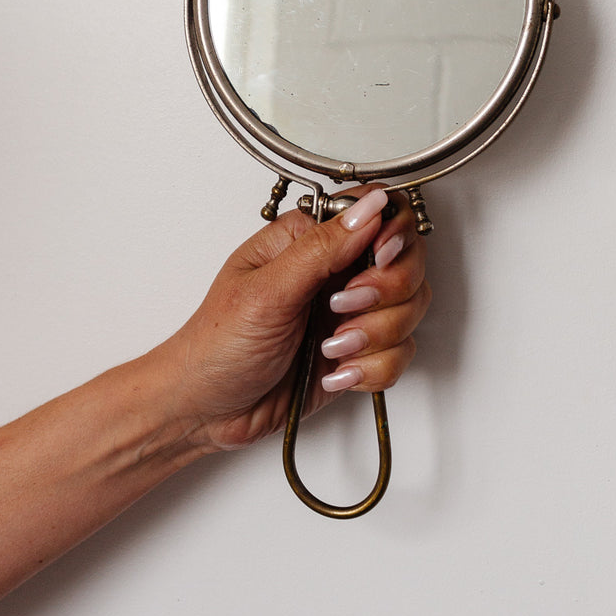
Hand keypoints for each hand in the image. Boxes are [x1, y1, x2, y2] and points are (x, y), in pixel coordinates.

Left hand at [167, 188, 430, 451]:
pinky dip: (373, 369)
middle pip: (406, 261)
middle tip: (340, 311)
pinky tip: (336, 373)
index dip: (392, 234)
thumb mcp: (267, 290)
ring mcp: (349, 313)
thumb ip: (323, 248)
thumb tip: (370, 205)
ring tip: (331, 350)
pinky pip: (400, 354)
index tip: (377, 260)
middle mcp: (335, 271)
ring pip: (409, 310)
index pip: (378, 213)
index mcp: (308, 240)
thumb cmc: (217, 345)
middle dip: (384, 293)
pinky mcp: (358, 353)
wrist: (205, 410)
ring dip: (375, 336)